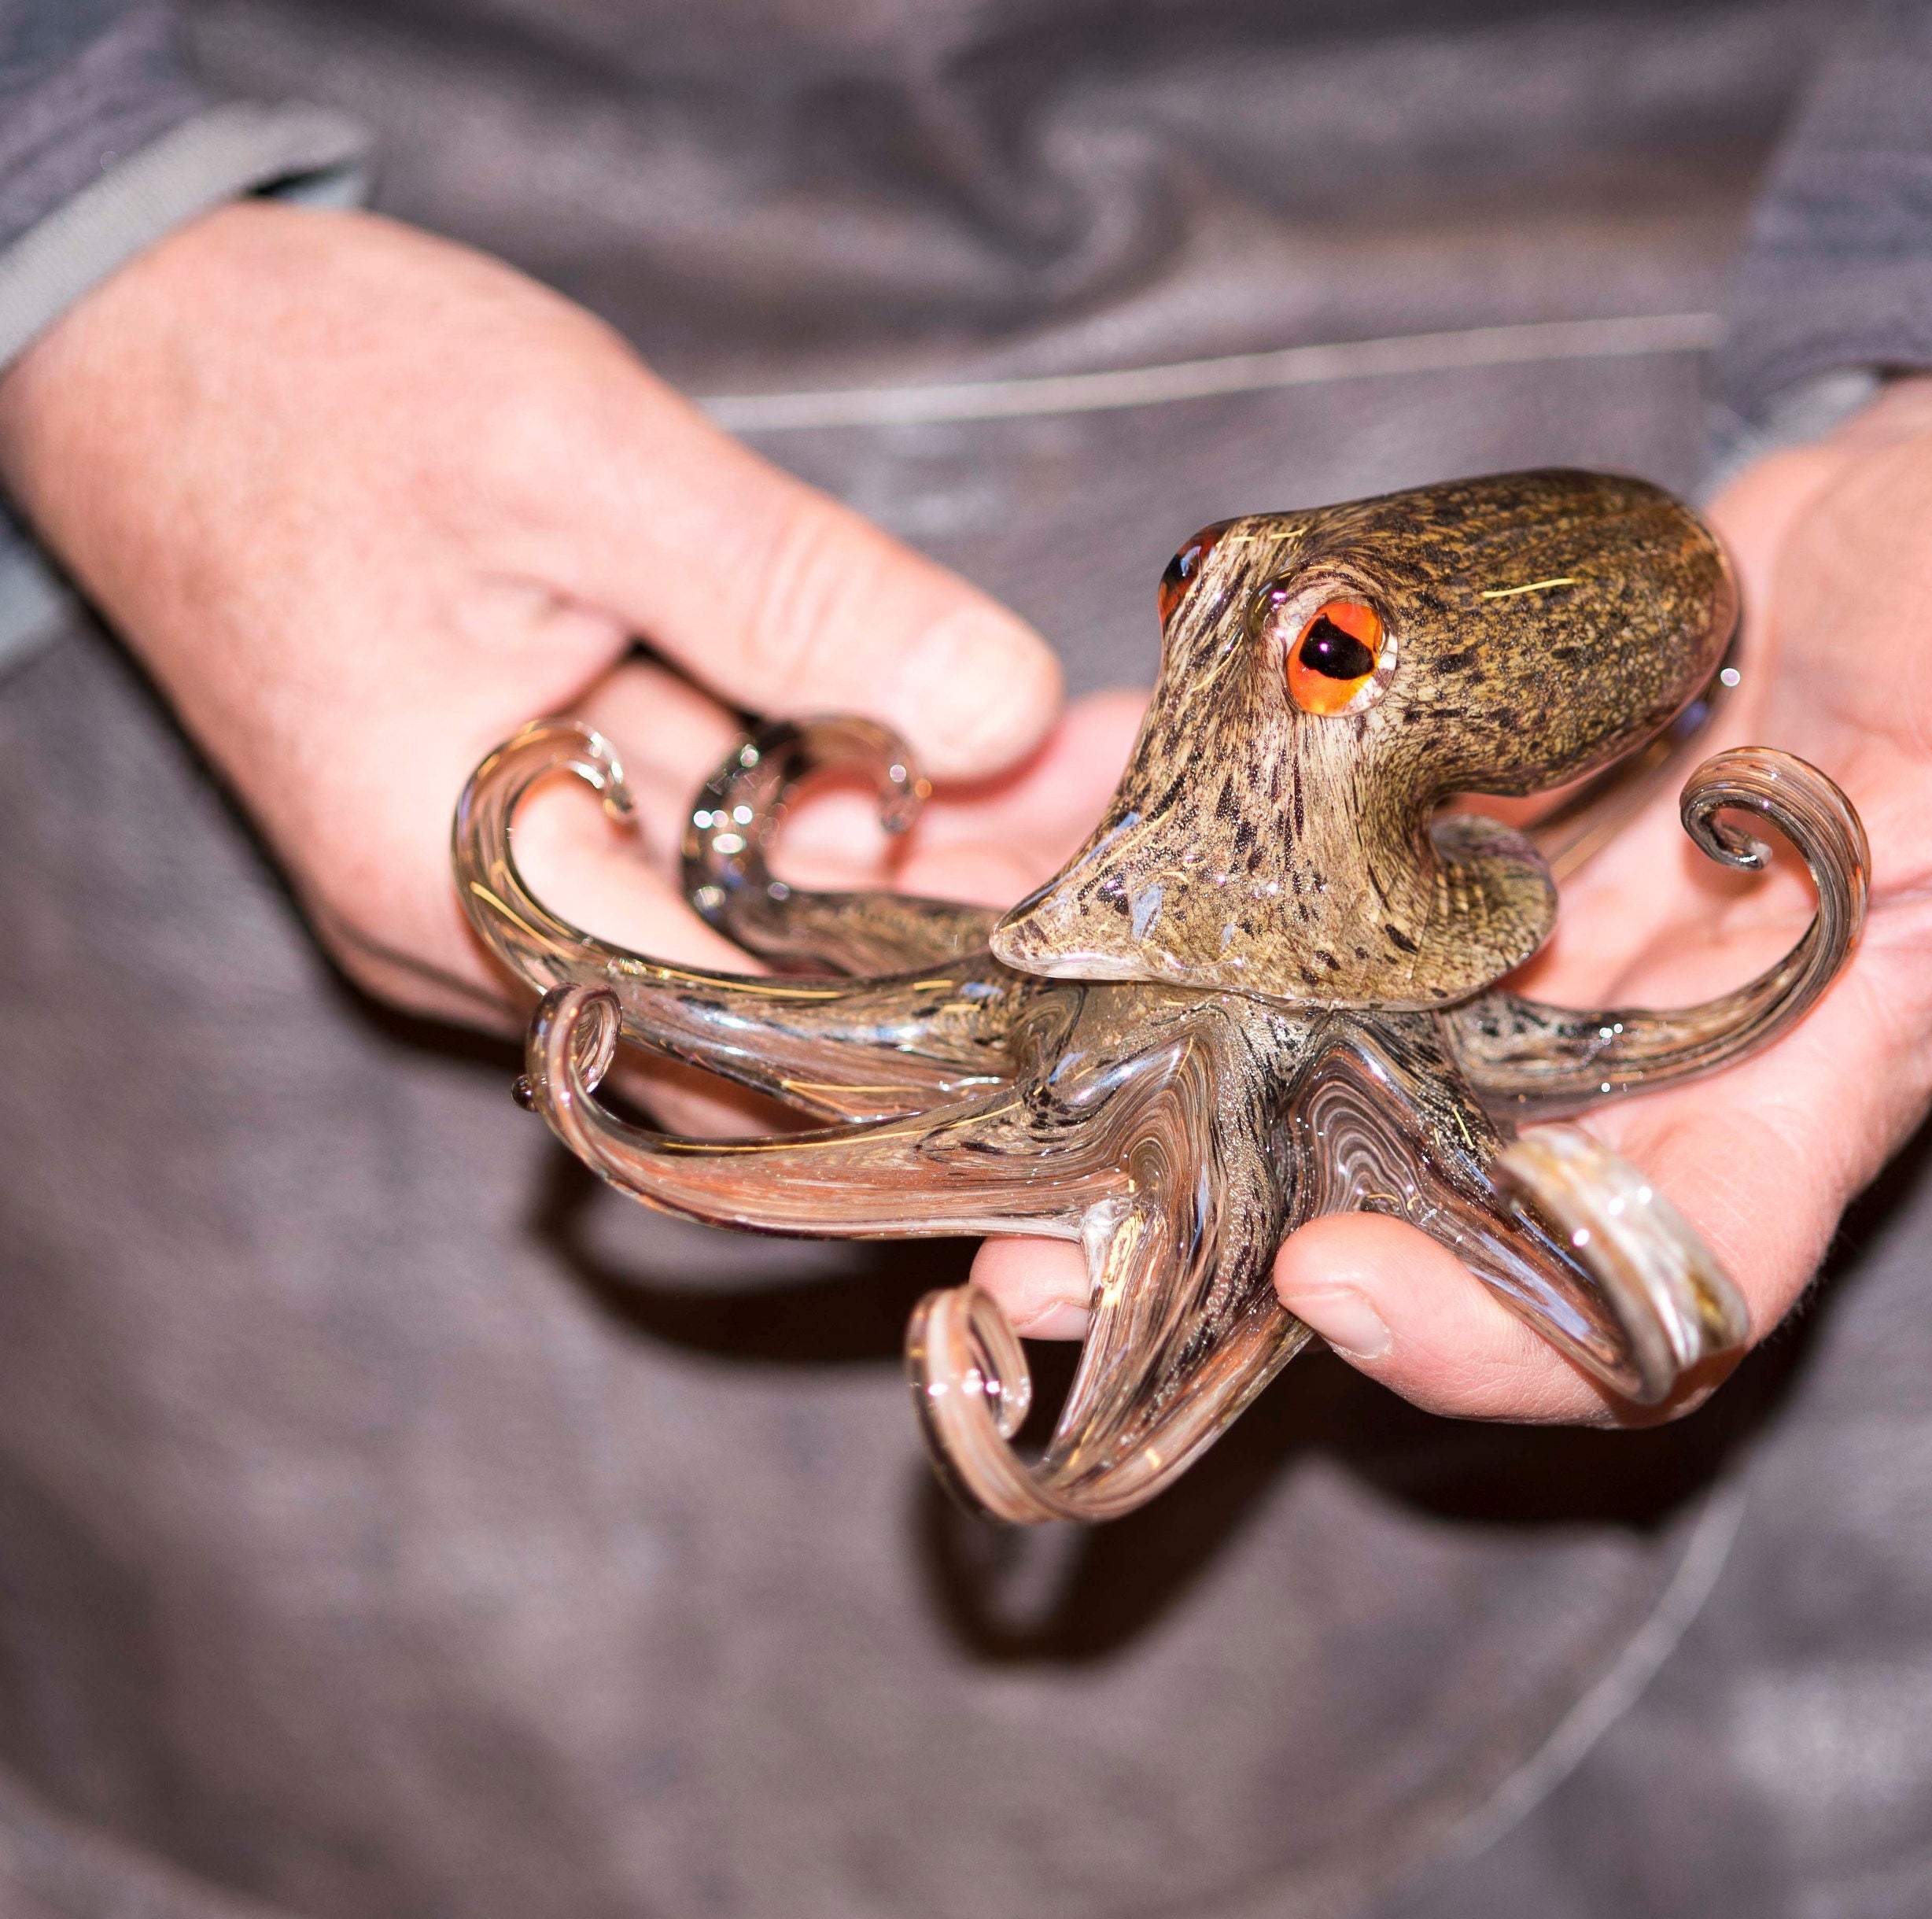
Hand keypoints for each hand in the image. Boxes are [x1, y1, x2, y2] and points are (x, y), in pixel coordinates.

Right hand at [0, 201, 1119, 1045]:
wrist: (138, 340)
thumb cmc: (305, 390)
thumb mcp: (573, 460)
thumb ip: (791, 595)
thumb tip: (998, 711)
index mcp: (476, 883)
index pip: (764, 1027)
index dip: (954, 988)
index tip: (1105, 935)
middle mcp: (496, 922)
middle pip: (783, 962)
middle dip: (969, 887)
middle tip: (1136, 810)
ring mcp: (518, 867)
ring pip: (763, 889)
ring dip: (927, 820)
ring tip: (1094, 748)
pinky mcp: (544, 800)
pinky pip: (717, 819)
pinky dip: (837, 767)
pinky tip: (974, 710)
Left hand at [979, 373, 1931, 1417]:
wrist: (1921, 511)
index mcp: (1795, 1075)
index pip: (1658, 1283)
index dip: (1512, 1331)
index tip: (1356, 1291)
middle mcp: (1624, 1050)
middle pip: (1432, 1211)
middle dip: (1242, 1255)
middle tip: (1047, 1264)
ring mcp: (1512, 955)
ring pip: (1318, 1075)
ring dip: (1153, 1106)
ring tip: (974, 1124)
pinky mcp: (1434, 845)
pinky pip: (1286, 907)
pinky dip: (1161, 901)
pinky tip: (1019, 882)